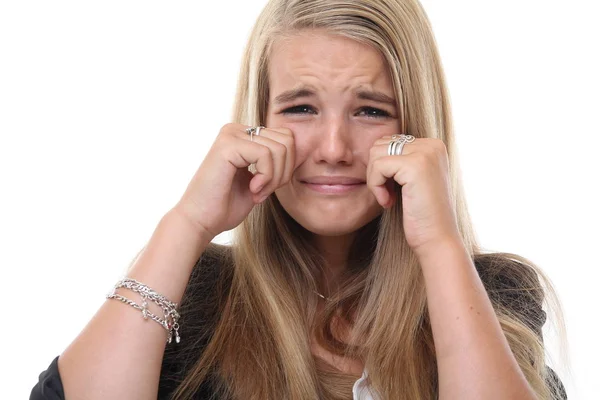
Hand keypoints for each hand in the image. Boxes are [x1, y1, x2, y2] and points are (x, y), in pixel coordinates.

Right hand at [173, 123, 294, 237]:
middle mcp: (237, 129)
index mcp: (244, 135)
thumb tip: (302, 152)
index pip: (287, 138)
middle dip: (283, 172)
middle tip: (264, 191)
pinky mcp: (227, 144)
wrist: (200, 221)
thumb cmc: (226, 206)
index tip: (268, 187)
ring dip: (274, 178)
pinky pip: (266, 154)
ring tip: (256, 192)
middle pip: (287, 140)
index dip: (287, 167)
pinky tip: (252, 189)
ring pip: (280, 148)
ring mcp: (231, 134)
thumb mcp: (260, 180)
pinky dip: (266, 177)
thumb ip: (276, 163)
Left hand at [366, 136, 461, 256]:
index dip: (381, 168)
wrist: (436, 239)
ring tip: (388, 198)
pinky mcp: (415, 165)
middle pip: (380, 144)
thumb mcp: (411, 180)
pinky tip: (389, 202)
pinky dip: (376, 186)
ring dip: (375, 179)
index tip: (392, 190)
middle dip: (376, 172)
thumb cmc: (421, 214)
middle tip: (388, 195)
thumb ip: (399, 160)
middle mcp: (432, 145)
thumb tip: (374, 146)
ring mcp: (426, 153)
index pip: (389, 141)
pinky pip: (378, 166)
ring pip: (376, 153)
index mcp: (433, 146)